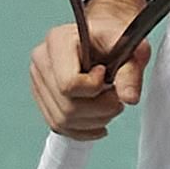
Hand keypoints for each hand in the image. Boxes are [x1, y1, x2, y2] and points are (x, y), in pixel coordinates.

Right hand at [26, 0, 151, 139]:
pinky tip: (98, 120)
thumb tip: (129, 98)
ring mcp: (38, 79)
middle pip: (67, 106)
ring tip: (108, 104)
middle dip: (100, 110)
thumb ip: (131, 72)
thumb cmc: (114, 39)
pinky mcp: (42, 96)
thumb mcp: (130, 48)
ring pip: (62, 120)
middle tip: (115, 97)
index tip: (105, 74)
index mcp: (58, 41)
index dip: (94, 88)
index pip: (69, 83)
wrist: (105, 38)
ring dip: (94, 121)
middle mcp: (42, 59)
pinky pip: (58, 126)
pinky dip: (83, 130)